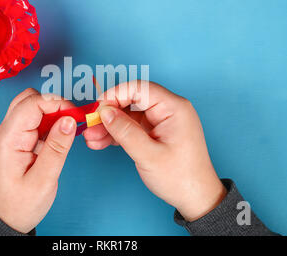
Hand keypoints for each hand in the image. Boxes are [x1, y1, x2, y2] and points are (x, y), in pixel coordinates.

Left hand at [0, 88, 76, 232]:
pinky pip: (36, 121)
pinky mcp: (20, 139)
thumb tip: (69, 120)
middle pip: (30, 99)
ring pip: (33, 107)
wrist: (6, 218)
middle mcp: (8, 131)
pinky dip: (50, 122)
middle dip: (54, 103)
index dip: (56, 103)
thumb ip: (57, 148)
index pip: (31, 103)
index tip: (75, 115)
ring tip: (69, 128)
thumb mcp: (43, 179)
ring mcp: (13, 134)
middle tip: (73, 119)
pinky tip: (61, 135)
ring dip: (53, 112)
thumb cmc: (20, 203)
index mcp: (9, 138)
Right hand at [83, 81, 225, 220]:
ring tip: (91, 139)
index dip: (115, 94)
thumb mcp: (148, 155)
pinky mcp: (155, 132)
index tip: (98, 108)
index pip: (140, 89)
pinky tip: (100, 142)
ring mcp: (161, 121)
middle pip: (131, 101)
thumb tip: (104, 112)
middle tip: (90, 125)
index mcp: (173, 108)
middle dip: (109, 113)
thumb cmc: (180, 177)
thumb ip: (125, 131)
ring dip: (109, 126)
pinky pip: (132, 126)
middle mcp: (168, 110)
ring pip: (128, 114)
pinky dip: (117, 134)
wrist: (196, 198)